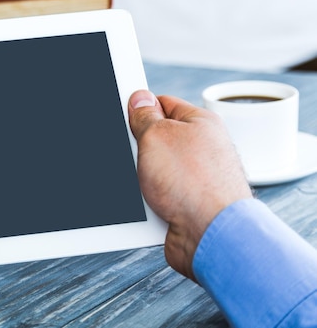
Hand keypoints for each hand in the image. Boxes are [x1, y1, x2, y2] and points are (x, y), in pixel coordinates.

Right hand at [128, 90, 252, 279]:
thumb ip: (145, 116)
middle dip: (139, 148)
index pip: (164, 104)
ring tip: (146, 184)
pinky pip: (156, 195)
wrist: (211, 235)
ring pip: (153, 170)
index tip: (125, 114)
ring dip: (142, 177)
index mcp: (200, 123)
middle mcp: (201, 150)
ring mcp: (195, 178)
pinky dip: (148, 200)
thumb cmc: (195, 183)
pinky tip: (151, 203)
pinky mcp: (186, 204)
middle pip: (156, 139)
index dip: (141, 109)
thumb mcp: (157, 136)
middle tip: (135, 154)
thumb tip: (139, 99)